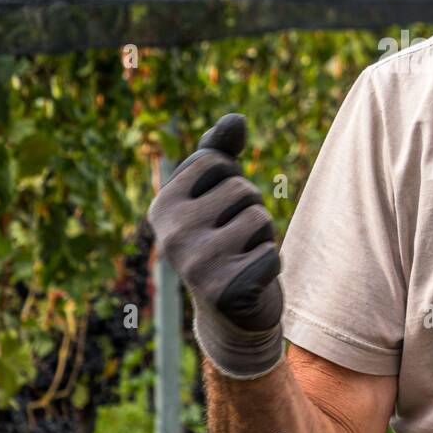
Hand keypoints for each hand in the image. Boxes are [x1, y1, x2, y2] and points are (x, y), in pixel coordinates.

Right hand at [148, 114, 284, 378]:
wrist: (230, 313)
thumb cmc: (225, 239)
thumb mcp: (217, 192)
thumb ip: (221, 152)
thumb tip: (236, 118)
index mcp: (162, 206)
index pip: (217, 160)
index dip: (232, 180)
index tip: (219, 210)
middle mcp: (169, 235)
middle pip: (241, 189)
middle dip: (251, 209)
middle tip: (235, 240)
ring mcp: (195, 266)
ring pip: (259, 218)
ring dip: (263, 236)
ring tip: (242, 256)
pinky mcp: (224, 292)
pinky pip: (270, 253)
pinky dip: (269, 264)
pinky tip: (250, 280)